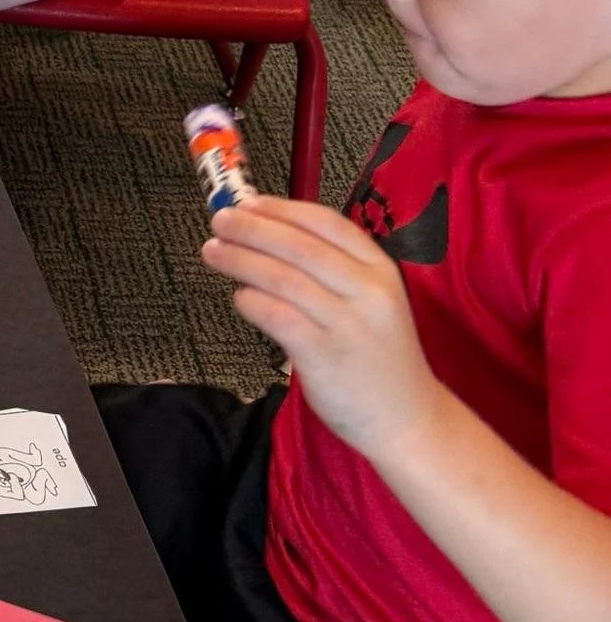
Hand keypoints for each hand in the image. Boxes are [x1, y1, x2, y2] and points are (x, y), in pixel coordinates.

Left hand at [203, 199, 441, 461]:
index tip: (249, 201)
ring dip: (240, 260)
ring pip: (283, 278)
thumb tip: (267, 232)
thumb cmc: (377, 355)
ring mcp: (348, 325)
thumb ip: (330, 269)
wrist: (408, 419)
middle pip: (300, 246)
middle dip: (252, 228)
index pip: (327, 223)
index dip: (282, 209)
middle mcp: (368, 292)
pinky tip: (238, 297)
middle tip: (220, 220)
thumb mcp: (371, 301)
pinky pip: (278, 317)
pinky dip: (251, 301)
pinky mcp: (326, 357)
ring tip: (213, 251)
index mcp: (381, 269)